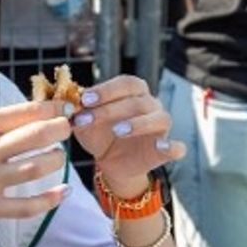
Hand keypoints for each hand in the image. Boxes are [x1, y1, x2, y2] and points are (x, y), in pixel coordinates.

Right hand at [0, 101, 73, 227]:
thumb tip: (21, 115)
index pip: (22, 112)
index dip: (50, 108)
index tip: (63, 107)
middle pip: (36, 136)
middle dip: (60, 129)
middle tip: (68, 127)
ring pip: (36, 168)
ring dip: (56, 160)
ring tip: (59, 156)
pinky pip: (26, 205)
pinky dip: (50, 199)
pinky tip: (63, 192)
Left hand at [70, 76, 187, 195]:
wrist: (110, 163)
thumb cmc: (99, 135)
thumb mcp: (84, 123)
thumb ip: (78, 112)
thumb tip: (69, 103)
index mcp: (134, 93)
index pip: (126, 83)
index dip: (107, 89)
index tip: (85, 99)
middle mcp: (151, 105)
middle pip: (138, 100)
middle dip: (110, 109)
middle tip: (87, 119)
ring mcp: (161, 127)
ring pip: (160, 118)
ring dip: (139, 123)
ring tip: (117, 131)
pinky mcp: (165, 150)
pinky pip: (177, 147)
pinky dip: (173, 147)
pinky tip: (162, 147)